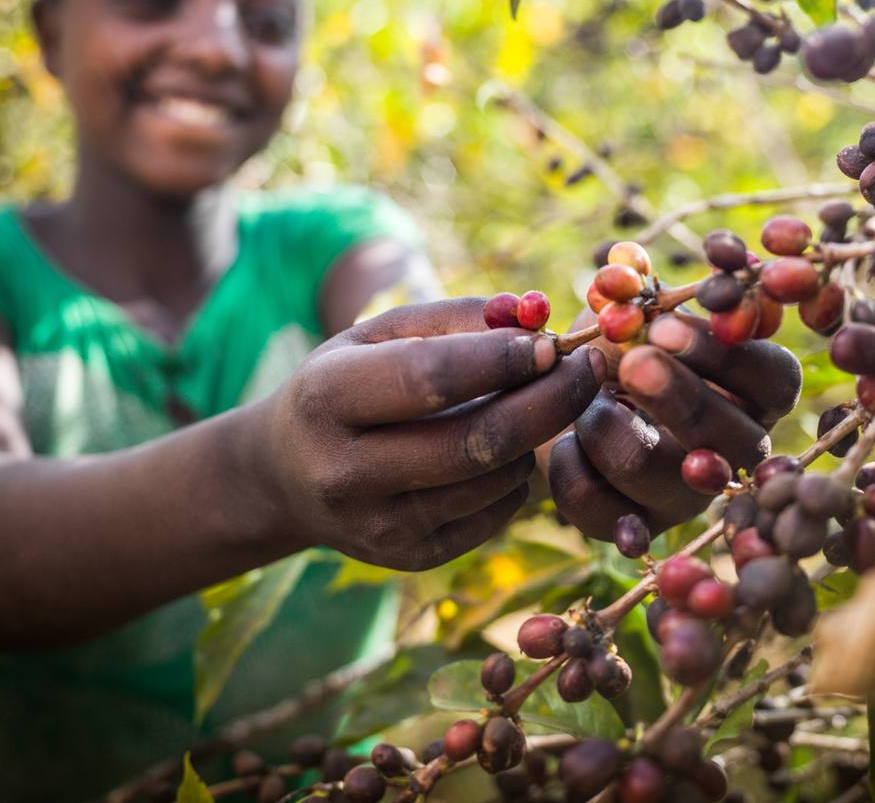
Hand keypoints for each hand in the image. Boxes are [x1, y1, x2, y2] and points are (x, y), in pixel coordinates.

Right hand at [261, 298, 604, 569]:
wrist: (286, 474)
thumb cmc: (346, 384)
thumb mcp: (378, 335)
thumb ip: (455, 319)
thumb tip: (537, 317)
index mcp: (328, 398)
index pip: (431, 379)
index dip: (503, 359)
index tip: (553, 342)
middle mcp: (345, 471)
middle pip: (476, 441)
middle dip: (548, 401)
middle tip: (588, 369)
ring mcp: (376, 525)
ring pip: (494, 481)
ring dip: (535, 438)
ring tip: (536, 404)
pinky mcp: (406, 558)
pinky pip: (493, 516)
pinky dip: (517, 477)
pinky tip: (505, 450)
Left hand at [548, 311, 800, 540]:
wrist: (559, 399)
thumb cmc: (614, 347)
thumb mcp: (630, 318)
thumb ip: (640, 311)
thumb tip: (634, 311)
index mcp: (752, 393)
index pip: (774, 381)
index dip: (725, 356)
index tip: (664, 326)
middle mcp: (733, 452)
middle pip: (733, 440)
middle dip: (676, 396)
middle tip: (631, 360)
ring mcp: (688, 498)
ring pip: (654, 471)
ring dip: (603, 422)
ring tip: (585, 400)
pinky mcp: (635, 527)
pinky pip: (596, 503)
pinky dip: (567, 459)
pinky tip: (566, 439)